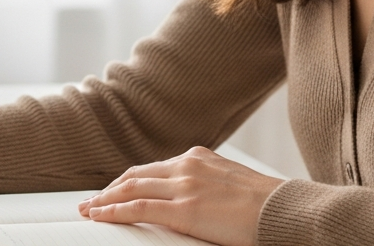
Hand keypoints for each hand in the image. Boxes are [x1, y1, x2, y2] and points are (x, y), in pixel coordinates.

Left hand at [77, 147, 282, 245]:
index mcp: (199, 157)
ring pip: (131, 188)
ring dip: (105, 200)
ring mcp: (185, 184)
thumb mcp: (231, 185)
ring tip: (88, 211)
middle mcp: (188, 165)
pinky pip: (139, 207)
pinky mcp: (185, 208)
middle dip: (110, 189)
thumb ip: (207, 186)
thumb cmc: (266, 205)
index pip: (152, 168)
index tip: (112, 191)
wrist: (286, 209)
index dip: (128, 180)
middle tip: (90, 202)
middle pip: (136, 174)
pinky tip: (100, 216)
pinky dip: (114, 211)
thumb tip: (194, 202)